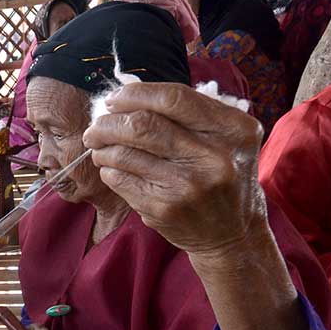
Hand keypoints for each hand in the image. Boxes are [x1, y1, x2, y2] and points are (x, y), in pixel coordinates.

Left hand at [83, 82, 265, 259]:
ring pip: (125, 153)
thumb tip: (129, 97)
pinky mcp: (165, 208)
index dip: (135, 95)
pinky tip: (111, 168)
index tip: (115, 99)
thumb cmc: (223, 177)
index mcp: (234, 130)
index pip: (174, 99)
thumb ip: (190, 115)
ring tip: (98, 146)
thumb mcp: (227, 140)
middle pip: (143, 125)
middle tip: (96, 126)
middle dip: (109, 122)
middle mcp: (214, 157)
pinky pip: (121, 179)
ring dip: (102, 146)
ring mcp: (188, 185)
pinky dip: (108, 169)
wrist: (231, 235)